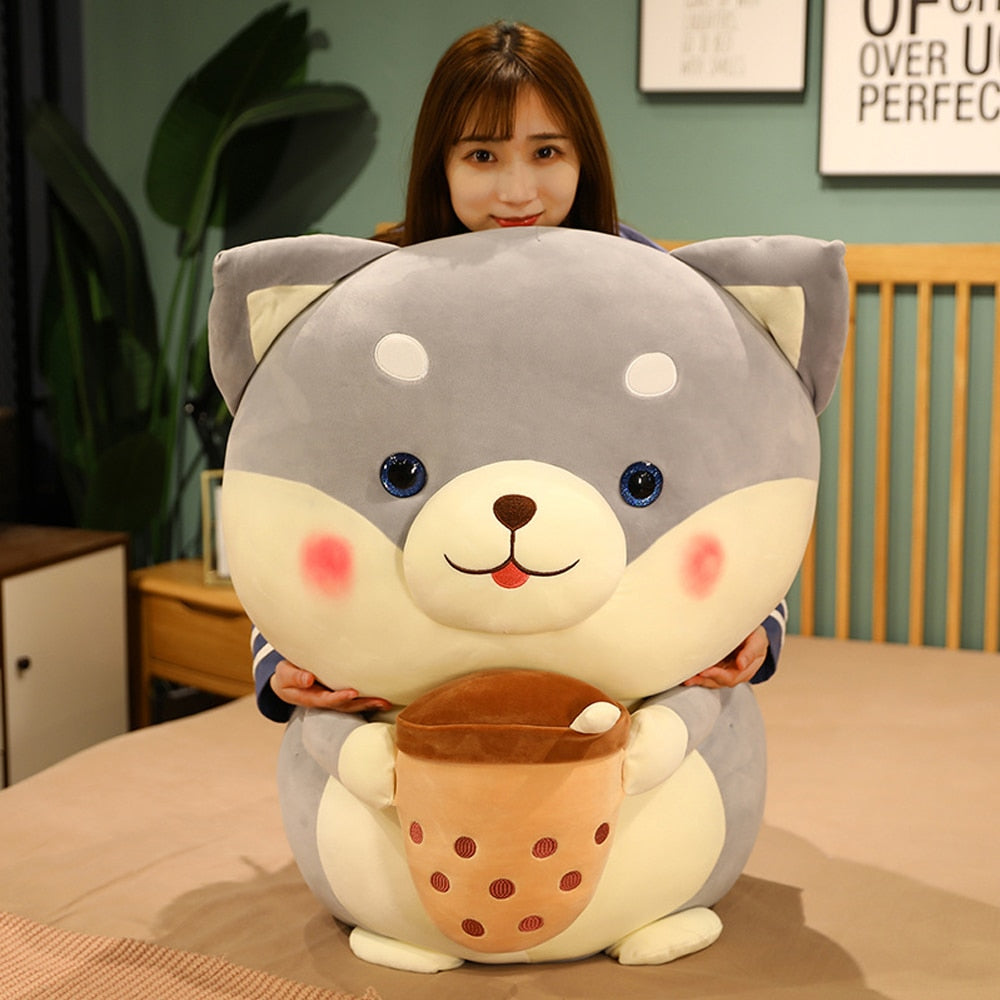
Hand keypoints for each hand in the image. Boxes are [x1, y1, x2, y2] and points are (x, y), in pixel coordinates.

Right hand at [270, 659, 390, 712]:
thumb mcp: (284, 674)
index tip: (353, 693)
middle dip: (362, 704)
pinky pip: (356, 699)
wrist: (288, 679)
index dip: (339, 697)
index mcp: (310, 697)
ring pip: (353, 705)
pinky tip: (384, 699)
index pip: (326, 699)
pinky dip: (369, 700)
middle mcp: (324, 700)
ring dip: (370, 705)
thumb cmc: (287, 674)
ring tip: (386, 702)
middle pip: (345, 706)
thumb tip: (308, 679)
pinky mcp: (340, 694)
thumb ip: (294, 676)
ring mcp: (333, 698)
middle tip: (379, 701)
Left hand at [683, 627, 768, 688]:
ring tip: (685, 679)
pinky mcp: (718, 666)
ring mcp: (726, 671)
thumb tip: (741, 665)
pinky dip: (697, 675)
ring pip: (711, 680)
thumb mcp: (757, 641)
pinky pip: (707, 673)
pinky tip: (687, 674)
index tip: (704, 672)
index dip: (716, 675)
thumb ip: (750, 653)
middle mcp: (735, 673)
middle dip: (703, 680)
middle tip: (689, 677)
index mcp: (746, 670)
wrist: (755, 634)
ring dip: (698, 680)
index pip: (730, 677)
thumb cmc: (756, 637)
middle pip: (718, 682)